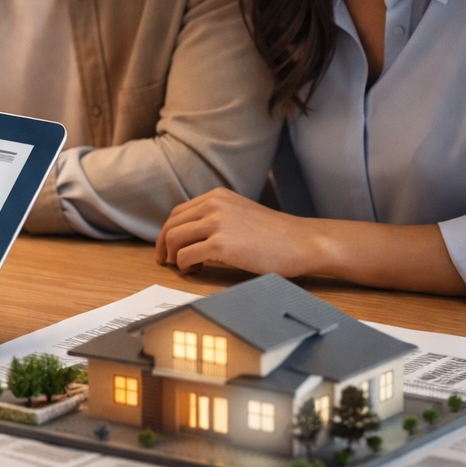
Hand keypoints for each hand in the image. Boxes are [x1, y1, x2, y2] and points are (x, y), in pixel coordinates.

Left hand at [155, 188, 312, 277]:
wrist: (301, 242)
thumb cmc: (276, 234)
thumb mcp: (241, 213)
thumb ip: (218, 216)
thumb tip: (192, 234)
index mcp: (217, 196)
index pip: (178, 212)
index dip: (168, 231)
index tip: (167, 247)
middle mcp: (213, 205)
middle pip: (171, 224)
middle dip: (164, 245)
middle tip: (165, 261)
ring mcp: (216, 223)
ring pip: (174, 239)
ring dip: (173, 256)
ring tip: (186, 267)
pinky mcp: (221, 245)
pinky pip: (186, 255)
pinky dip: (184, 265)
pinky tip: (195, 270)